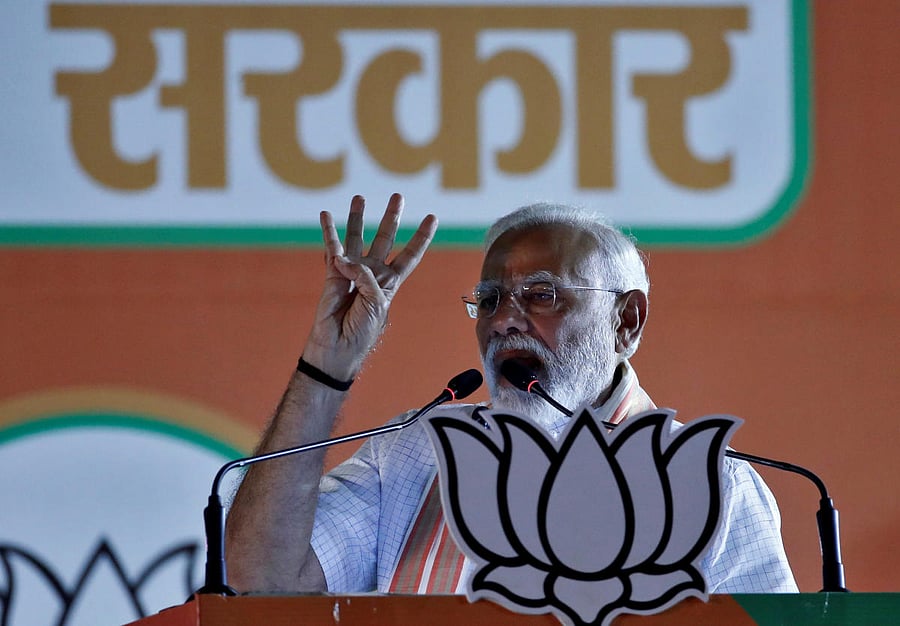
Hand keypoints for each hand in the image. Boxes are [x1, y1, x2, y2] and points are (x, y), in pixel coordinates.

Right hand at [303, 193, 437, 379]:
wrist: (338, 346)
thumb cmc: (362, 329)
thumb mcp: (377, 302)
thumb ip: (365, 276)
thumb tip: (344, 258)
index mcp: (390, 282)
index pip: (410, 255)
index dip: (421, 237)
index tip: (432, 217)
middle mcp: (372, 272)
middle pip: (385, 238)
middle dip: (391, 217)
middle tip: (398, 196)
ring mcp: (351, 271)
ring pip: (357, 238)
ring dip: (359, 217)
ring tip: (360, 198)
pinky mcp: (332, 273)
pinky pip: (331, 248)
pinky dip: (329, 231)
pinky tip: (327, 215)